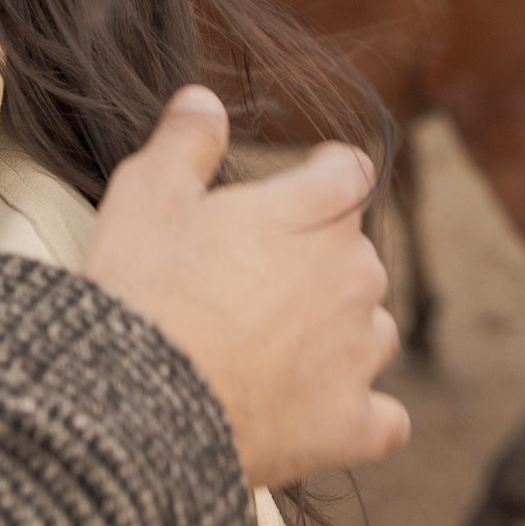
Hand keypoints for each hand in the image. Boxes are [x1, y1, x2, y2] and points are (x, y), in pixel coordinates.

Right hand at [82, 85, 408, 487]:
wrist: (141, 405)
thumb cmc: (145, 287)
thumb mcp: (147, 194)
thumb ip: (186, 142)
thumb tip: (205, 100)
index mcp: (318, 211)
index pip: (349, 172)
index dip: (323, 176)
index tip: (298, 187)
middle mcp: (357, 277)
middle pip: (357, 257)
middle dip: (317, 263)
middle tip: (250, 284)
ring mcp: (359, 355)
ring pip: (373, 332)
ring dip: (339, 335)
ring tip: (276, 351)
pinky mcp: (353, 425)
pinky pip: (383, 417)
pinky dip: (357, 413)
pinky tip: (318, 413)